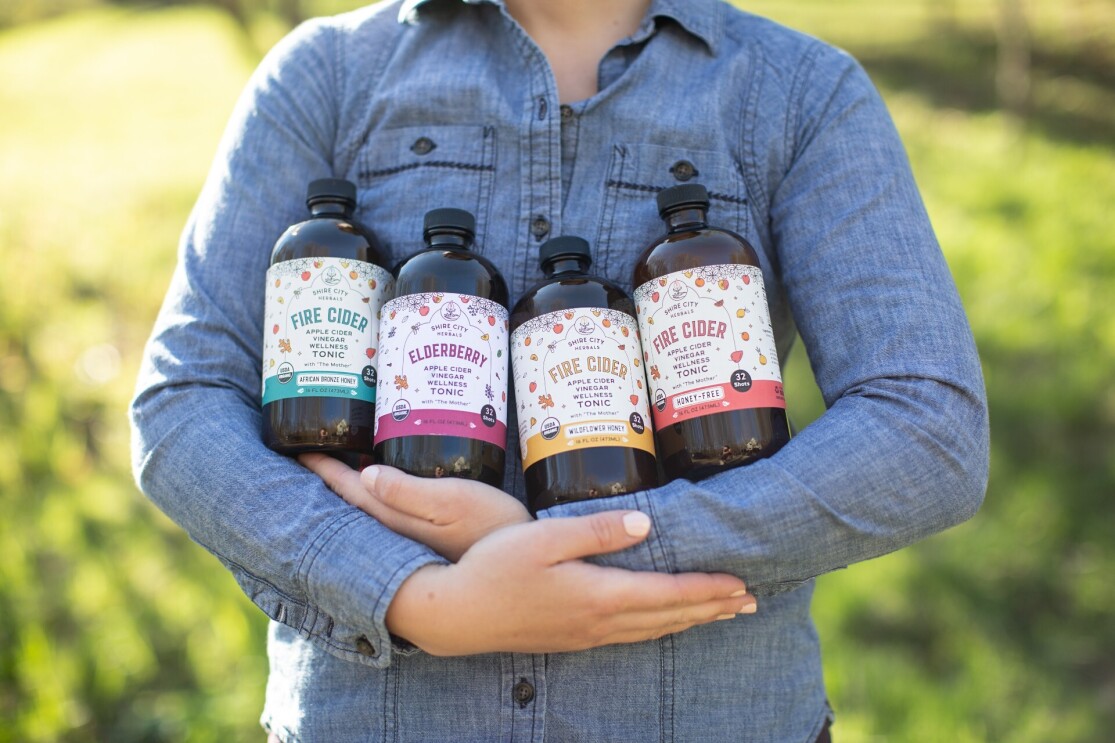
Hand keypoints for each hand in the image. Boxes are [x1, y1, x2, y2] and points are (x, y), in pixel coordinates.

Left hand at [299, 453, 530, 560]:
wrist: (529, 563)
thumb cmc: (496, 529)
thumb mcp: (455, 502)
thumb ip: (409, 492)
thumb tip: (366, 476)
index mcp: (396, 521)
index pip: (348, 491)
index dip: (324, 468)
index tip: (300, 448)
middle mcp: (398, 533)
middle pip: (353, 501)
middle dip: (331, 477)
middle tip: (312, 448)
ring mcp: (413, 539)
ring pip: (371, 508)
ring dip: (354, 485)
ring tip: (343, 458)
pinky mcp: (432, 539)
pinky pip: (391, 512)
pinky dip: (379, 494)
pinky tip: (387, 480)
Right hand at [384, 510, 756, 655]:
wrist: (455, 614)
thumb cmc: (495, 569)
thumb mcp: (544, 538)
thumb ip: (598, 531)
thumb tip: (647, 524)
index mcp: (600, 594)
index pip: (669, 594)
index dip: (708, 590)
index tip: (741, 584)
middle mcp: (600, 621)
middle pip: (669, 617)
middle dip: (711, 608)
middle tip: (749, 602)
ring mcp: (586, 634)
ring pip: (652, 630)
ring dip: (690, 621)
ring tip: (719, 614)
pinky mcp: (573, 638)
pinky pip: (632, 635)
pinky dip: (659, 628)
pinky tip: (660, 624)